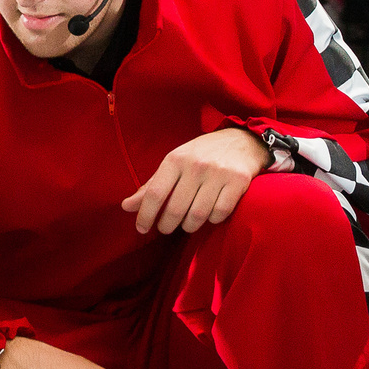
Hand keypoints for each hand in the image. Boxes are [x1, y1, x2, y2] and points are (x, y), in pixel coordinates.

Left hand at [122, 128, 271, 235]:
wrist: (242, 140)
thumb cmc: (201, 155)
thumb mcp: (174, 163)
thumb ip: (152, 186)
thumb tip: (126, 207)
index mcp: (175, 160)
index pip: (155, 193)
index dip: (146, 215)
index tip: (141, 229)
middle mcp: (196, 166)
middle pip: (175, 209)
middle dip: (167, 225)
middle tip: (165, 228)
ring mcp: (218, 173)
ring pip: (198, 215)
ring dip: (189, 226)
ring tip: (186, 224)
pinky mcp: (238, 181)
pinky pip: (220, 213)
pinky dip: (212, 220)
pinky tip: (209, 216)